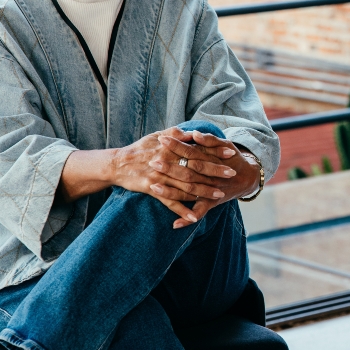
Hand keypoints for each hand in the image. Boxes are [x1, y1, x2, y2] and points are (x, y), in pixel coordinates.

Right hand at [111, 127, 257, 228]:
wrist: (117, 163)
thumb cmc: (140, 148)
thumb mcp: (157, 135)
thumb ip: (177, 134)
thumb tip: (194, 132)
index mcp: (170, 147)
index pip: (197, 149)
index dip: (214, 150)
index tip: (230, 152)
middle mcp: (167, 162)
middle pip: (195, 168)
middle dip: (214, 171)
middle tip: (232, 173)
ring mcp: (160, 177)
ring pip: (185, 186)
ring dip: (203, 192)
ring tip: (219, 195)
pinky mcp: (153, 190)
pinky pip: (170, 202)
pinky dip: (182, 210)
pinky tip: (194, 217)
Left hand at [155, 130, 261, 227]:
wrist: (248, 178)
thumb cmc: (233, 158)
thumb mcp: (225, 145)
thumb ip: (210, 140)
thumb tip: (194, 134)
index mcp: (212, 160)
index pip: (191, 152)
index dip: (177, 146)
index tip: (161, 140)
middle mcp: (211, 177)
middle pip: (188, 172)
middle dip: (170, 168)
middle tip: (152, 162)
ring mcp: (211, 191)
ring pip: (189, 192)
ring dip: (171, 191)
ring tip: (153, 187)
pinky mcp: (212, 203)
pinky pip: (199, 213)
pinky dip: (187, 219)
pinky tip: (174, 225)